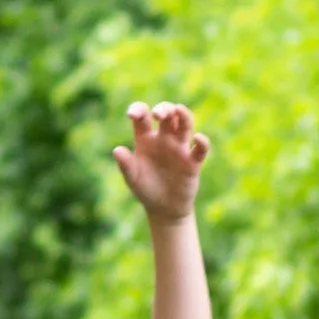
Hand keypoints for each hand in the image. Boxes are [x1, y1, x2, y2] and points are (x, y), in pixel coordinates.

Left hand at [113, 102, 209, 223]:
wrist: (163, 209)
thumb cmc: (145, 190)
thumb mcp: (132, 178)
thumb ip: (126, 164)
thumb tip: (117, 150)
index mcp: (145, 139)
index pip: (142, 117)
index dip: (138, 110)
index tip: (133, 115)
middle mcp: (163, 139)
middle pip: (167, 115)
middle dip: (164, 109)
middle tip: (158, 115)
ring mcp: (179, 148)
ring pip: (185, 125)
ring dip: (184, 116)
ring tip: (179, 110)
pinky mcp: (192, 162)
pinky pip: (200, 148)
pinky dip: (202, 142)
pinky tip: (197, 138)